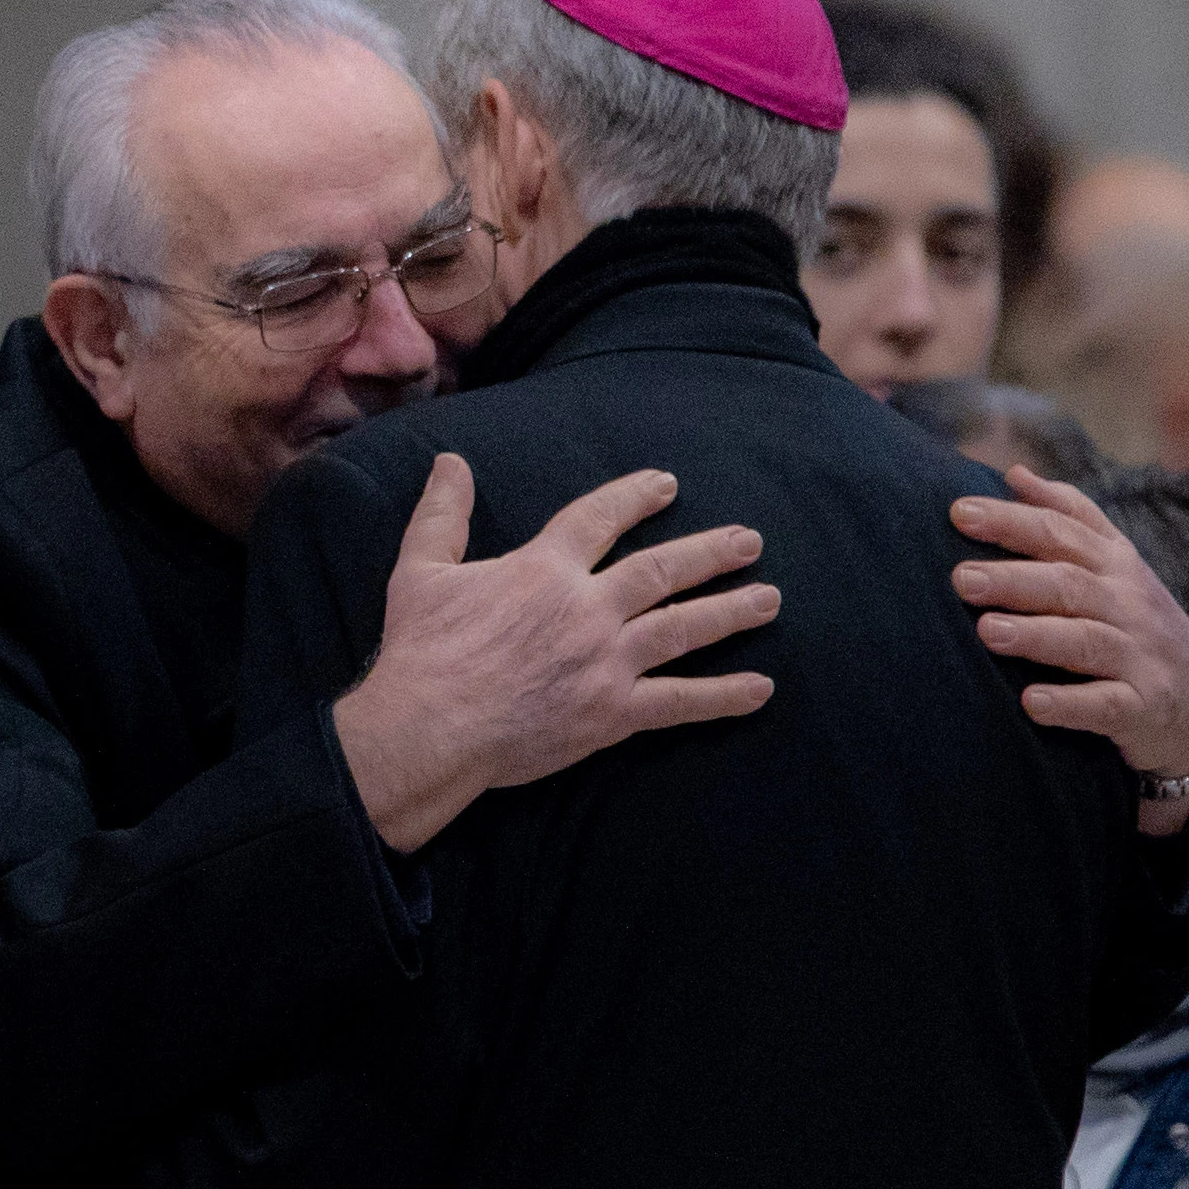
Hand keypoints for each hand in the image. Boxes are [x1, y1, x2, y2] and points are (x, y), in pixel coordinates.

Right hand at [328, 458, 778, 850]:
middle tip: (750, 541)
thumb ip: (442, 514)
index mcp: (544, 569)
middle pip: (662, 570)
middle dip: (710, 553)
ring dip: (730, 611)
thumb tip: (450, 463)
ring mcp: (607, 661)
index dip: (634, 497)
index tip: (666, 485)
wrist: (430, 725)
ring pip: (683, 628)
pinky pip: (680, 702)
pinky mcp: (613, 712)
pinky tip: (760, 689)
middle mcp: (588, 608)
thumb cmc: (422, 650)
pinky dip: (722, 696)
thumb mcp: (420, 570)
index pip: (599, 519)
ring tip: (769, 599)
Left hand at [953, 466, 1188, 831]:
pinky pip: (1106, 705)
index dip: (1014, 521)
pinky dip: (1070, 704)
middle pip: (1069, 585)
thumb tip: (1015, 473)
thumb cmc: (1136, 624)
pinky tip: (1031, 703)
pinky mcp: (1143, 707)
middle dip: (1014, 579)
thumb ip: (1070, 517)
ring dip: (1037, 636)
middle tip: (961, 578)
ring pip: (1086, 641)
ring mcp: (1140, 657)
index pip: (1062, 534)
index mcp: (1115, 566)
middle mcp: (1129, 605)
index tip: (960, 512)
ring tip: (988, 632)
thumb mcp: (1115, 565)